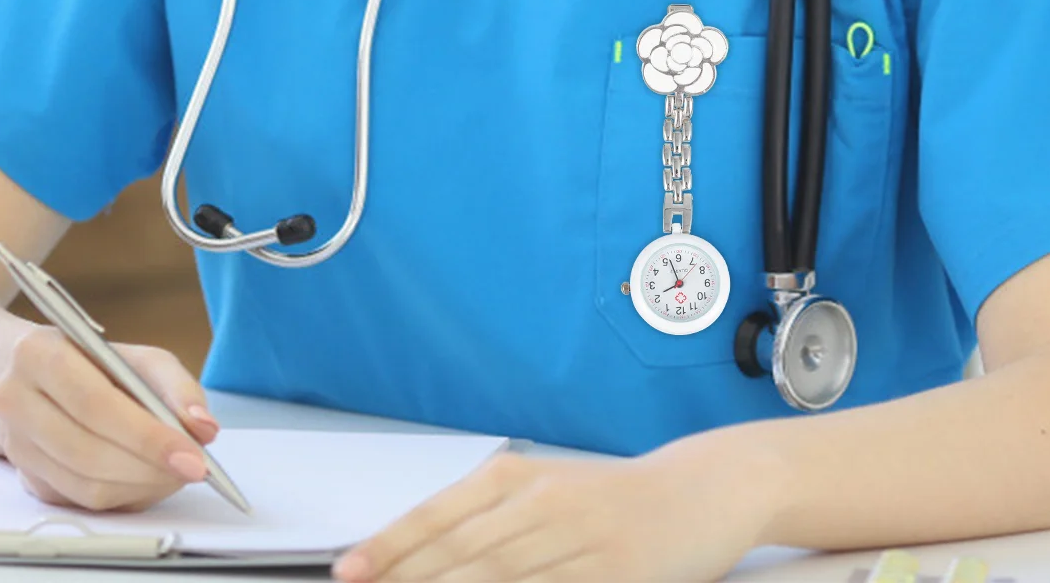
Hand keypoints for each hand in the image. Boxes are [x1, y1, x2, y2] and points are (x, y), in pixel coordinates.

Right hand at [0, 325, 218, 511]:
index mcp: (37, 353)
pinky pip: (81, 502)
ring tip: (176, 474)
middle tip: (194, 469)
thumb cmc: (93, 362)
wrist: (32, 374)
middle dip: (149, 467)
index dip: (146, 435)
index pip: (95, 403)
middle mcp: (13, 399)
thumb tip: (204, 429)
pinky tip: (148, 481)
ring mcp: (15, 444)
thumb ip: (175, 387)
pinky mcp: (26, 478)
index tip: (192, 455)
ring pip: (84, 485)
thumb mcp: (137, 357)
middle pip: (87, 450)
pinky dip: (124, 496)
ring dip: (140, 486)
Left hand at [331, 438, 773, 582]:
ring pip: (500, 580)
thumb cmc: (612, 497)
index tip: (350, 571)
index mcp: (516, 477)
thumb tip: (429, 560)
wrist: (700, 489)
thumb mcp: (545, 493)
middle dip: (410, 581)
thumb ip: (490, 525)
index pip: (438, 516)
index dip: (391, 546)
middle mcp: (541, 503)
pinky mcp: (614, 573)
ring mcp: (578, 540)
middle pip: (461, 556)